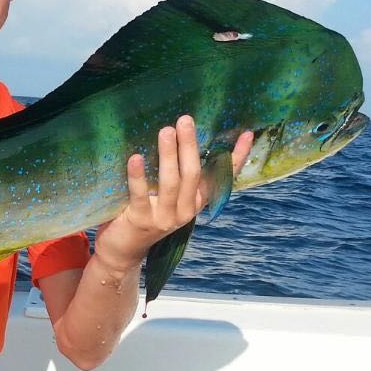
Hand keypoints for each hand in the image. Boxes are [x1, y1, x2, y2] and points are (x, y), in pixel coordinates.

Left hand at [93, 117, 253, 272]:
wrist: (124, 250)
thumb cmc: (146, 214)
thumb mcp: (167, 196)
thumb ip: (176, 174)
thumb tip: (177, 134)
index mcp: (195, 202)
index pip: (221, 178)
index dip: (236, 157)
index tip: (246, 135)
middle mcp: (185, 211)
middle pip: (193, 174)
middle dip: (190, 146)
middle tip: (185, 120)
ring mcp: (164, 218)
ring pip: (171, 183)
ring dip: (169, 155)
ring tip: (166, 131)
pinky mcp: (141, 221)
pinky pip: (141, 195)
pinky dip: (138, 176)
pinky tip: (135, 157)